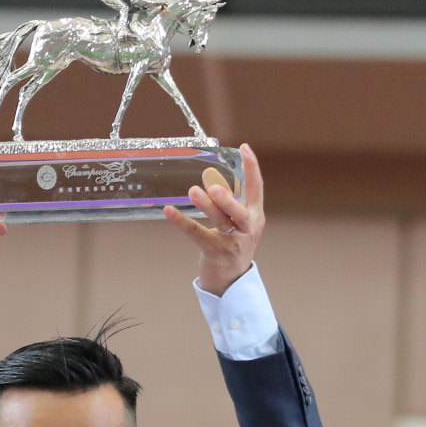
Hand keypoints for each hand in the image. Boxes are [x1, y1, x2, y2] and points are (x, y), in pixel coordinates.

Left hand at [165, 143, 264, 295]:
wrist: (231, 279)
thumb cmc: (233, 242)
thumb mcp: (235, 218)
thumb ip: (224, 195)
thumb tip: (208, 172)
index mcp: (255, 216)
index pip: (256, 188)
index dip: (252, 168)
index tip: (244, 148)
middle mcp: (247, 229)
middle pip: (240, 212)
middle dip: (227, 198)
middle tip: (214, 185)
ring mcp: (232, 243)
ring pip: (221, 222)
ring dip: (207, 206)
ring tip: (193, 191)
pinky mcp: (214, 252)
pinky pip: (197, 234)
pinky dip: (182, 222)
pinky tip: (169, 211)